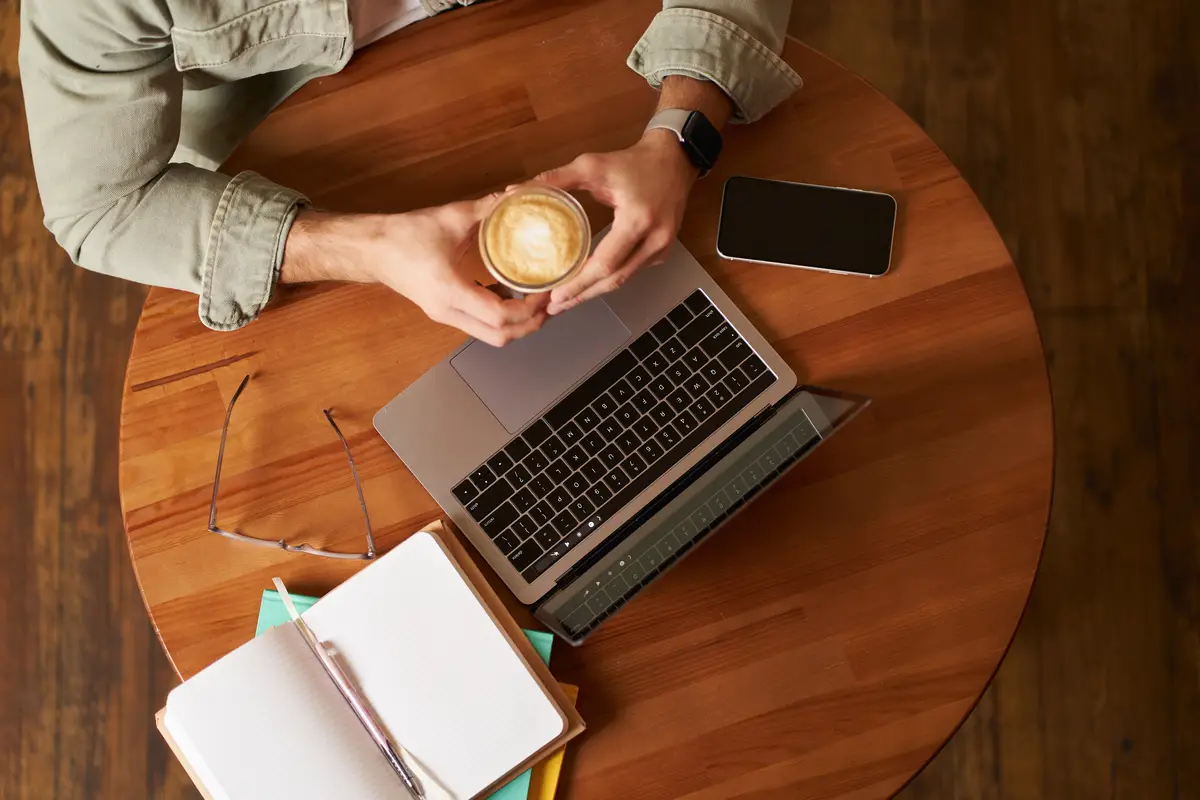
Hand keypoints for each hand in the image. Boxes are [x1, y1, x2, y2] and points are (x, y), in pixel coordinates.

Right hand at [282, 198, 548, 346]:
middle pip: (500, 337)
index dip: (529, 308)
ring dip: (517, 324)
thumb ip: (488, 208)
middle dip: (530, 324)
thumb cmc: (406, 234)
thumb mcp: (451, 217)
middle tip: (549, 302)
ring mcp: (445, 316)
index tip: (546, 290)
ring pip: (490, 335)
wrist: (371, 249)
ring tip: (536, 300)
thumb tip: (520, 196)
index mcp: (450, 291)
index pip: (500, 316)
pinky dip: (501, 317)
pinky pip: (480, 325)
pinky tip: (513, 294)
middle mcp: (448, 312)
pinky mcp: (444, 312)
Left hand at [535, 129, 697, 314]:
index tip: (556, 296)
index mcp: (637, 220)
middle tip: (554, 307)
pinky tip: (589, 284)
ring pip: (624, 280)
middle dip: (582, 296)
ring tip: (566, 301)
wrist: (673, 160)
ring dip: (594, 291)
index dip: (579, 283)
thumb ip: (556, 179)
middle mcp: (654, 239)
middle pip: (614, 280)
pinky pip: (632, 271)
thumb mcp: (592, 166)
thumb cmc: (633, 162)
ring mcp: (662, 248)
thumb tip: (517, 191)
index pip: (605, 263)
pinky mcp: (662, 251)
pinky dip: (609, 279)